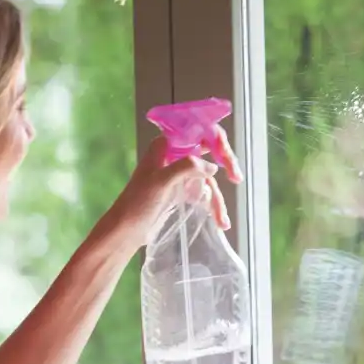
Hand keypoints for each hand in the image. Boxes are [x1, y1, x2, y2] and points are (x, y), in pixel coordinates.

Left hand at [103, 126, 243, 250]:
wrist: (126, 231)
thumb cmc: (138, 204)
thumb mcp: (162, 182)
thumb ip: (187, 167)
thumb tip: (212, 168)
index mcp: (166, 146)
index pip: (198, 132)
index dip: (216, 141)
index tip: (226, 158)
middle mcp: (174, 156)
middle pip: (208, 153)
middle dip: (224, 166)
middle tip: (237, 178)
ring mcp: (178, 174)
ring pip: (207, 179)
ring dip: (217, 199)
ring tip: (223, 221)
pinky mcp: (180, 192)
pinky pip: (202, 193)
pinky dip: (211, 206)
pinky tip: (220, 221)